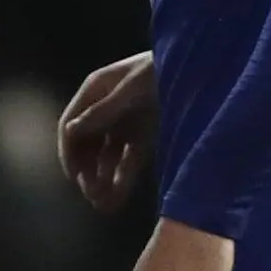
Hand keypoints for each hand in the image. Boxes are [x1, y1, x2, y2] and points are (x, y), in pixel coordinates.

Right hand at [58, 51, 158, 214]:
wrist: (201, 66)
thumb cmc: (161, 69)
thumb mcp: (132, 87)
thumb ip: (103, 111)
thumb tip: (71, 132)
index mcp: (96, 90)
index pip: (71, 124)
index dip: (69, 151)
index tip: (74, 176)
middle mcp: (106, 108)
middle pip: (86, 144)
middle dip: (86, 170)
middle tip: (90, 194)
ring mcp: (125, 123)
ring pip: (105, 157)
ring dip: (101, 180)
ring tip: (101, 204)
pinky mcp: (144, 135)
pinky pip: (128, 160)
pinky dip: (121, 180)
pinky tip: (116, 199)